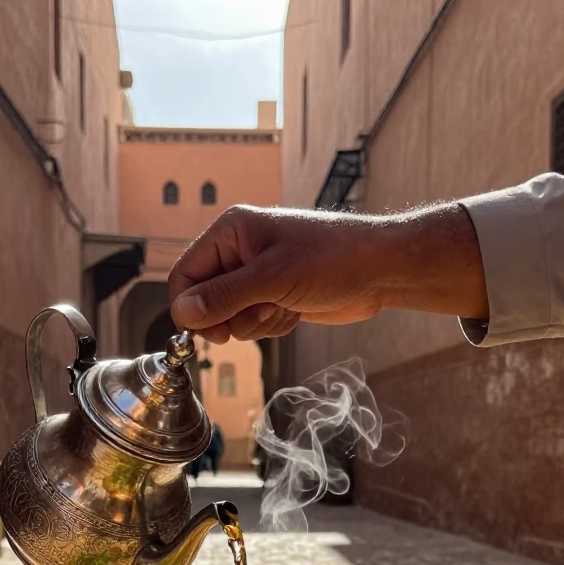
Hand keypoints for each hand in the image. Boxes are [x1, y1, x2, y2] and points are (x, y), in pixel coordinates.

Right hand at [168, 206, 392, 343]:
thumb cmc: (332, 258)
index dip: (191, 308)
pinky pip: (254, 324)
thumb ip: (224, 296)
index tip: (212, 331)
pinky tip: (295, 311)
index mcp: (230, 233)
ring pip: (231, 318)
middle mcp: (238, 253)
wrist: (379, 270)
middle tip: (262, 311)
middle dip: (234, 316)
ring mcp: (257, 277)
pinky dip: (272, 325)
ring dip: (257, 323)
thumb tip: (184, 313)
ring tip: (285, 305)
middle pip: (206, 301)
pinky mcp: (273, 296)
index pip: (185, 275)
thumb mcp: (272, 278)